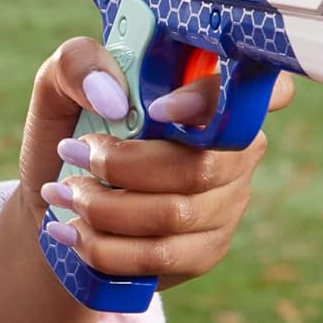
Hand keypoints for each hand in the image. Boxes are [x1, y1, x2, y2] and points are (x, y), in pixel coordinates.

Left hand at [19, 38, 294, 290]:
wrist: (58, 206)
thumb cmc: (68, 134)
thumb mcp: (57, 88)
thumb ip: (77, 66)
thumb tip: (114, 97)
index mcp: (213, 96)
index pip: (265, 88)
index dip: (217, 100)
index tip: (157, 109)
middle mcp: (235, 150)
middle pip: (201, 165)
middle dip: (123, 165)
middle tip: (72, 154)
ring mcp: (226, 203)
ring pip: (177, 214)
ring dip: (105, 207)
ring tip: (62, 194)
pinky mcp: (204, 251)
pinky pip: (160, 256)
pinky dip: (104, 246)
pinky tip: (70, 232)